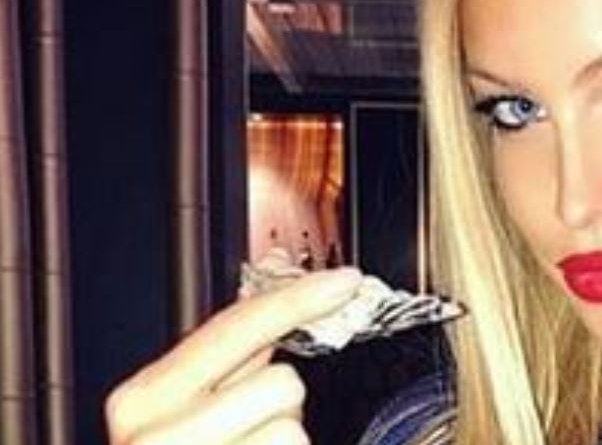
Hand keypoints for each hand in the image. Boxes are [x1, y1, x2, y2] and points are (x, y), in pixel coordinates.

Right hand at [105, 268, 362, 443]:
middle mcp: (156, 436)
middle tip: (251, 431)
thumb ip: (227, 363)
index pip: (234, 327)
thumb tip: (284, 304)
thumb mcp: (184, 411)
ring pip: (293, 429)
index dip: (298, 299)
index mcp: (143, 400)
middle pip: (280, 383)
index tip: (346, 282)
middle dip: (282, 405)